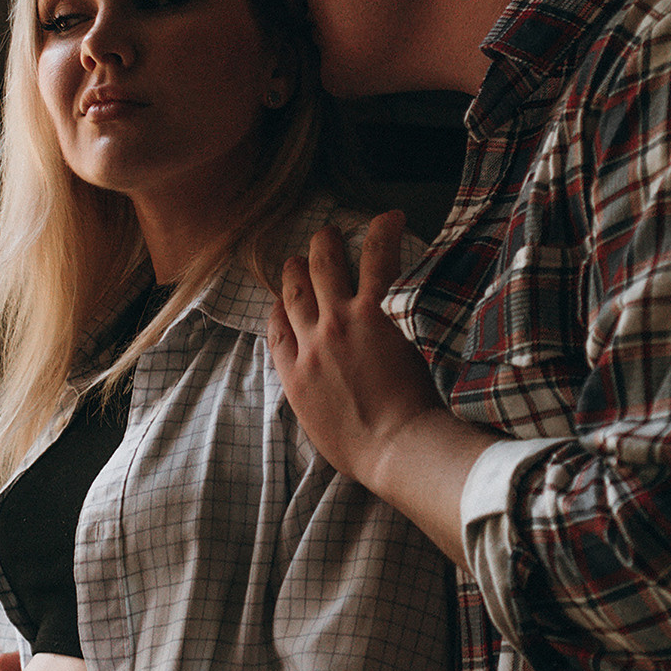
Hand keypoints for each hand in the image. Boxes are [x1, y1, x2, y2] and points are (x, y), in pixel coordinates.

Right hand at [266, 211, 440, 485]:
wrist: (394, 449)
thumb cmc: (365, 452)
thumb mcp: (321, 431)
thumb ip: (315, 401)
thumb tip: (323, 395)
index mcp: (296, 376)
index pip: (277, 327)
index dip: (280, 305)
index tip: (285, 296)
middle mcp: (311, 342)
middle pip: (294, 290)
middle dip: (297, 268)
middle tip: (305, 256)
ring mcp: (341, 323)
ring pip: (324, 267)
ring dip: (326, 244)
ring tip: (331, 231)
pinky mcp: (375, 313)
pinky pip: (375, 263)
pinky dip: (380, 236)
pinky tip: (387, 218)